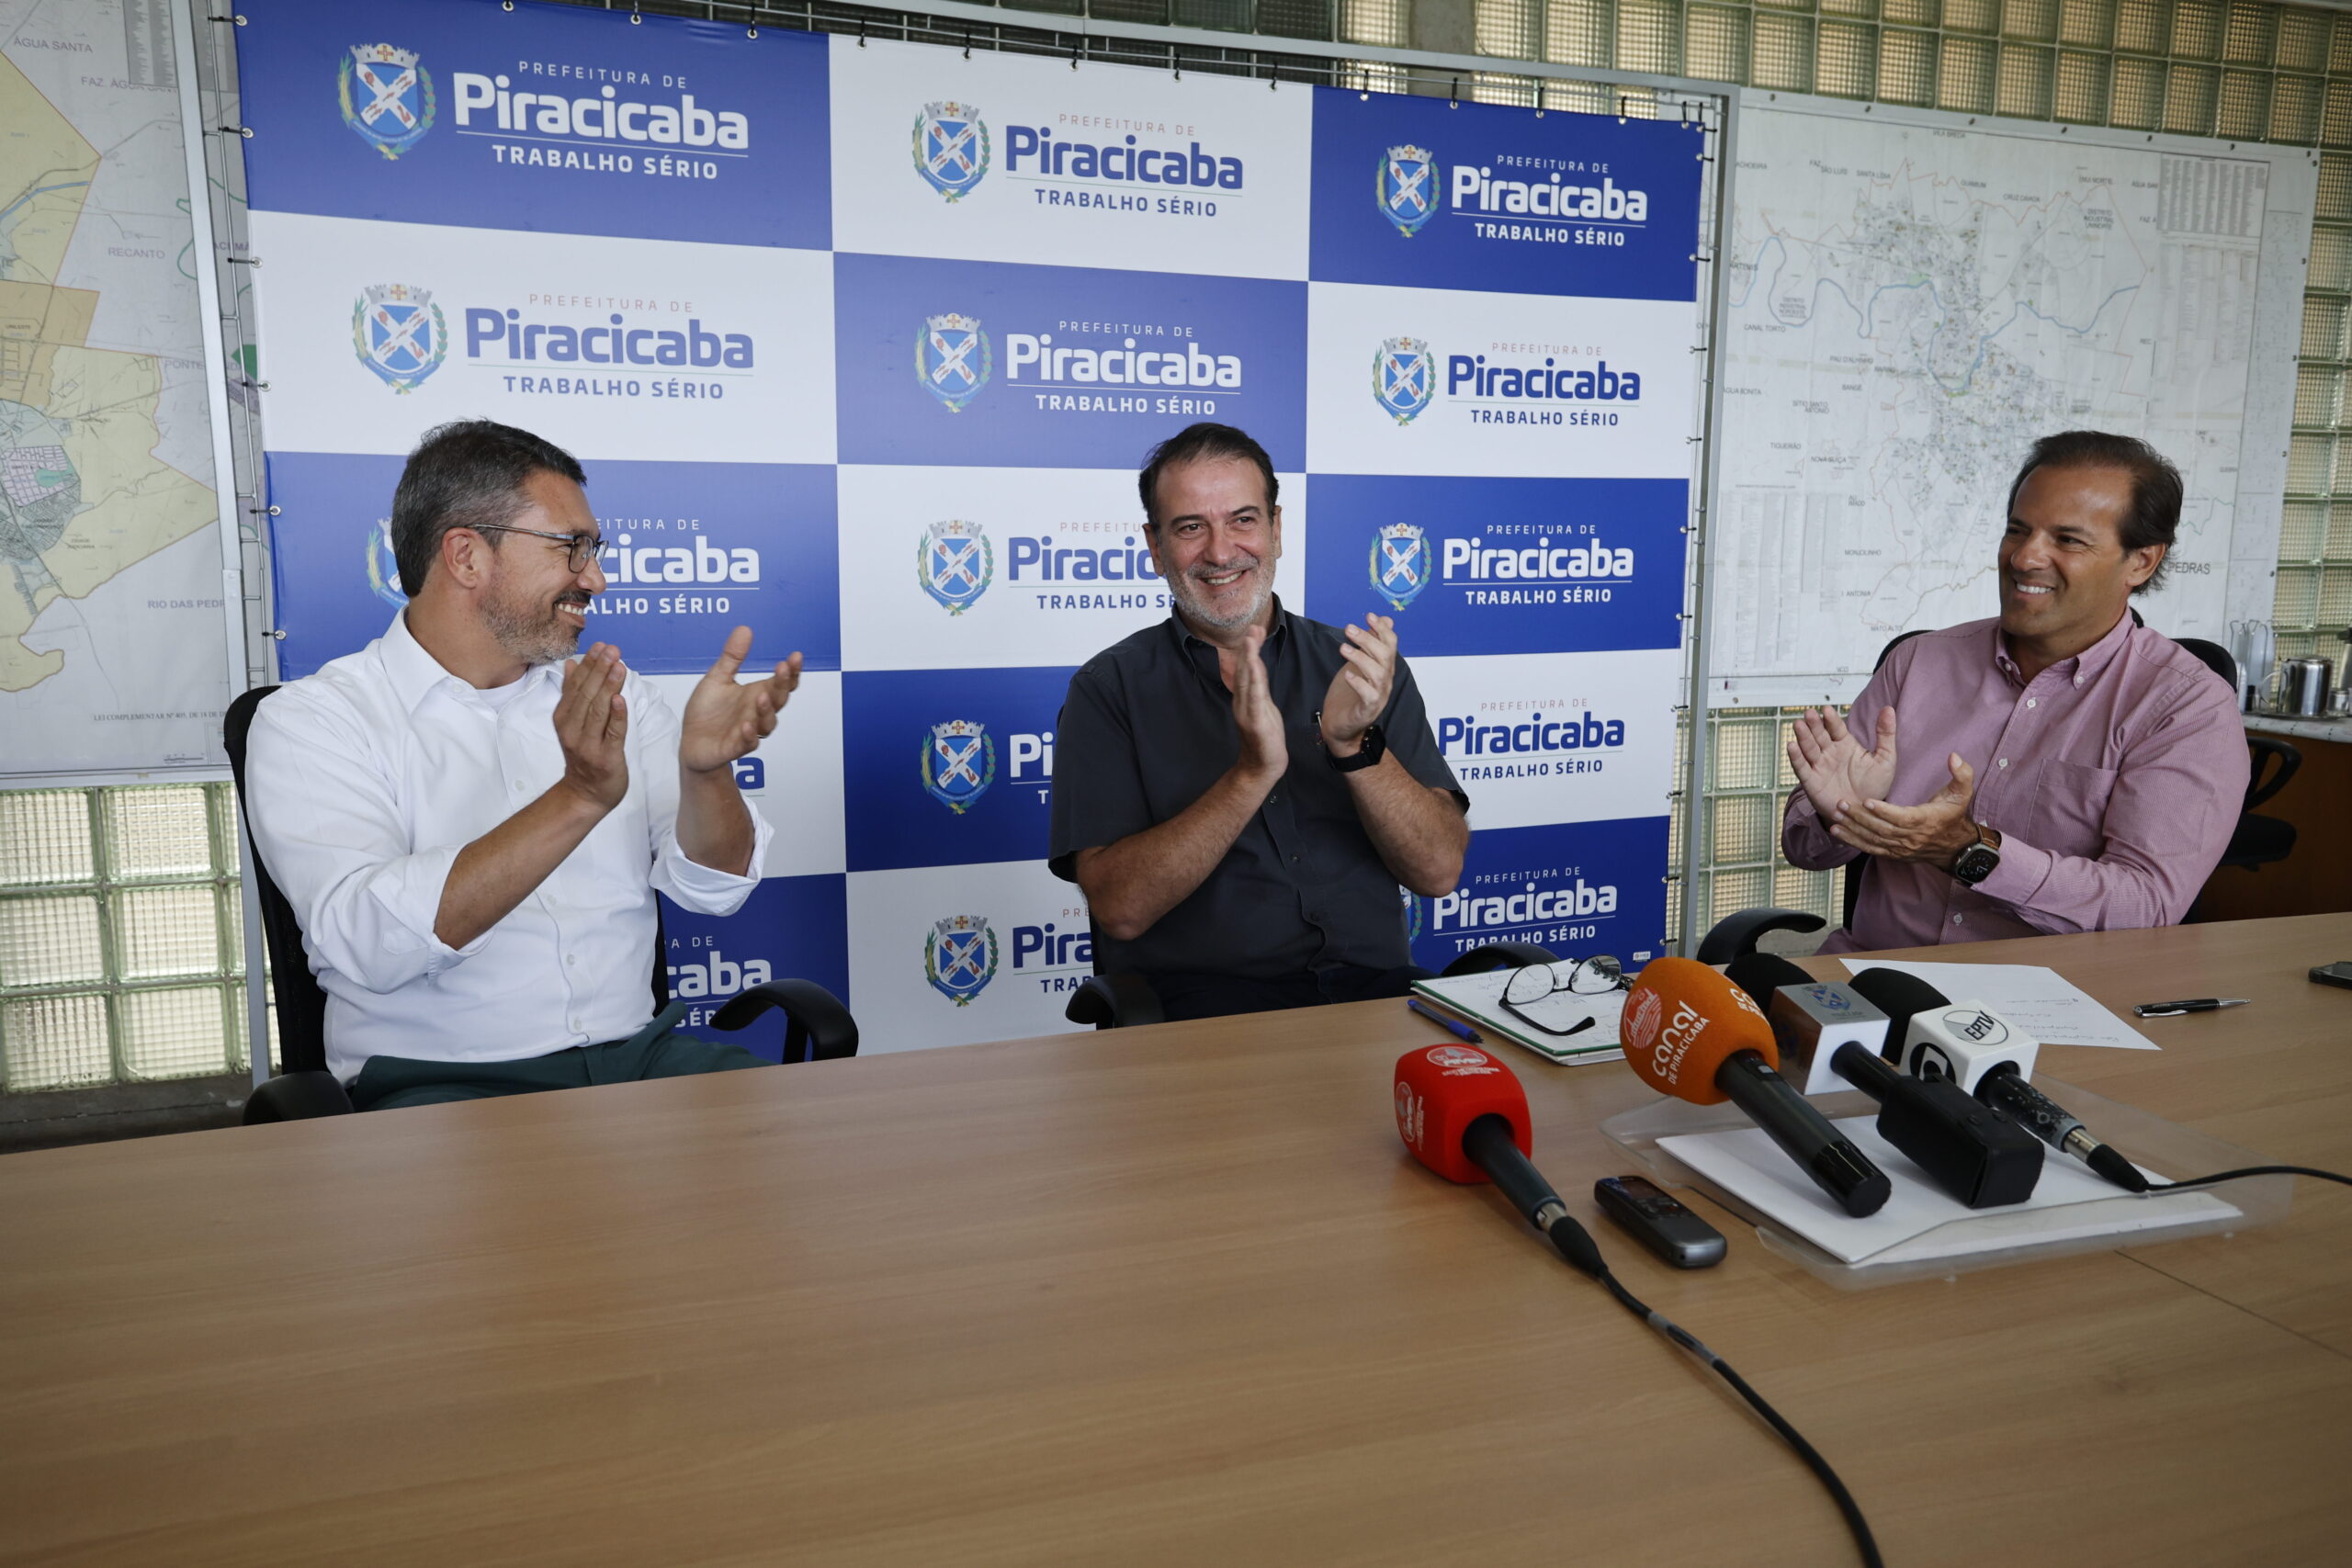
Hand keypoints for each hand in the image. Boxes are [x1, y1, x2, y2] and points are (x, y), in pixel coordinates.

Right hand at [554, 642, 628, 811]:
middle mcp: (572, 730)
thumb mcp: (573, 722)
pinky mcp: (606, 757)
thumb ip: (573, 693)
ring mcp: (588, 745)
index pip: (576, 686)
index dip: (588, 665)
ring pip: (598, 711)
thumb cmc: (584, 755)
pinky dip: (616, 716)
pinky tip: (620, 699)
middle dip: (599, 670)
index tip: (600, 645)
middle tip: (612, 649)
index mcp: (564, 718)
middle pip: (586, 695)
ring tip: (619, 666)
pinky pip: (612, 733)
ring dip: (609, 686)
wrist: (586, 793)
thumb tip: (572, 664)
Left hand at [680, 626, 800, 774]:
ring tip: (762, 696)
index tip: (795, 656)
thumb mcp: (717, 679)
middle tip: (782, 668)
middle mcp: (757, 713)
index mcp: (756, 694)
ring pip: (767, 723)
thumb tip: (745, 629)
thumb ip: (732, 657)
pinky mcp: (735, 748)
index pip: (781, 683)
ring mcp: (748, 731)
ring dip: (766, 710)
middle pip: (778, 699)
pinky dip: (748, 735)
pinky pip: (747, 743)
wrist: (691, 743)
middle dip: (782, 685)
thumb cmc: (707, 711)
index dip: (791, 671)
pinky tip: (746, 725)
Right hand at [1230, 624, 1286, 782]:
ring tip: (1251, 642)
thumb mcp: (1263, 707)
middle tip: (1252, 628)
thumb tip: (1256, 664)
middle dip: (1248, 649)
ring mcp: (1248, 713)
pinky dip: (1254, 683)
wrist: (1261, 767)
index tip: (1254, 630)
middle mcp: (1243, 703)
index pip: (1247, 670)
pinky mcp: (1256, 723)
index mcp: (1246, 698)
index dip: (1249, 649)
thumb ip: (1259, 686)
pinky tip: (1255, 671)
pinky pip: (1255, 700)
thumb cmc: (1264, 738)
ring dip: (1249, 661)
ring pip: (1248, 682)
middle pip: (1245, 672)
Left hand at [1319, 613, 1397, 755]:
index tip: (1369, 615)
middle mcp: (1385, 680)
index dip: (1382, 629)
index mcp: (1384, 667)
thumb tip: (1385, 618)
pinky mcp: (1368, 710)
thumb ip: (1371, 642)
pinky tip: (1348, 676)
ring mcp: (1379, 695)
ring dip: (1361, 658)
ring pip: (1378, 673)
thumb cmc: (1350, 694)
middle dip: (1368, 639)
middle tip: (1349, 628)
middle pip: (1385, 656)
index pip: (1390, 644)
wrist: (1341, 726)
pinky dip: (1360, 684)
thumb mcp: (1359, 662)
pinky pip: (1369, 696)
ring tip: (1343, 648)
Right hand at [1787, 705, 1898, 822]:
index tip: (1827, 710)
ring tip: (1798, 724)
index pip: (1836, 728)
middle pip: (1819, 735)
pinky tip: (1791, 746)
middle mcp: (1830, 753)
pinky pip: (1802, 768)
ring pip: (1808, 748)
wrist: (1864, 813)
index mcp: (1845, 745)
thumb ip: (1886, 734)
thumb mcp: (1886, 759)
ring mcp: (1819, 767)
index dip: (1831, 719)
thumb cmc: (1874, 787)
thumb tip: (1888, 708)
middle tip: (1809, 713)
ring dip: (1803, 736)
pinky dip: (1796, 758)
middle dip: (1814, 724)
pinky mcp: (1811, 782)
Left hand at [1831, 752, 1980, 865]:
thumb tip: (1954, 756)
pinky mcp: (1894, 854)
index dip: (1883, 811)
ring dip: (1853, 829)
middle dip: (1860, 817)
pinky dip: (1853, 841)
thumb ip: (1962, 774)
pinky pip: (1871, 849)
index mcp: (1925, 820)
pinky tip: (1837, 832)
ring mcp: (1901, 848)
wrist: (1955, 846)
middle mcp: (1911, 837)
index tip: (1866, 800)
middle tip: (1842, 804)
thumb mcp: (1963, 793)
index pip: (1901, 818)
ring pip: (1873, 840)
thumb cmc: (1954, 815)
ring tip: (1835, 816)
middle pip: (1882, 829)